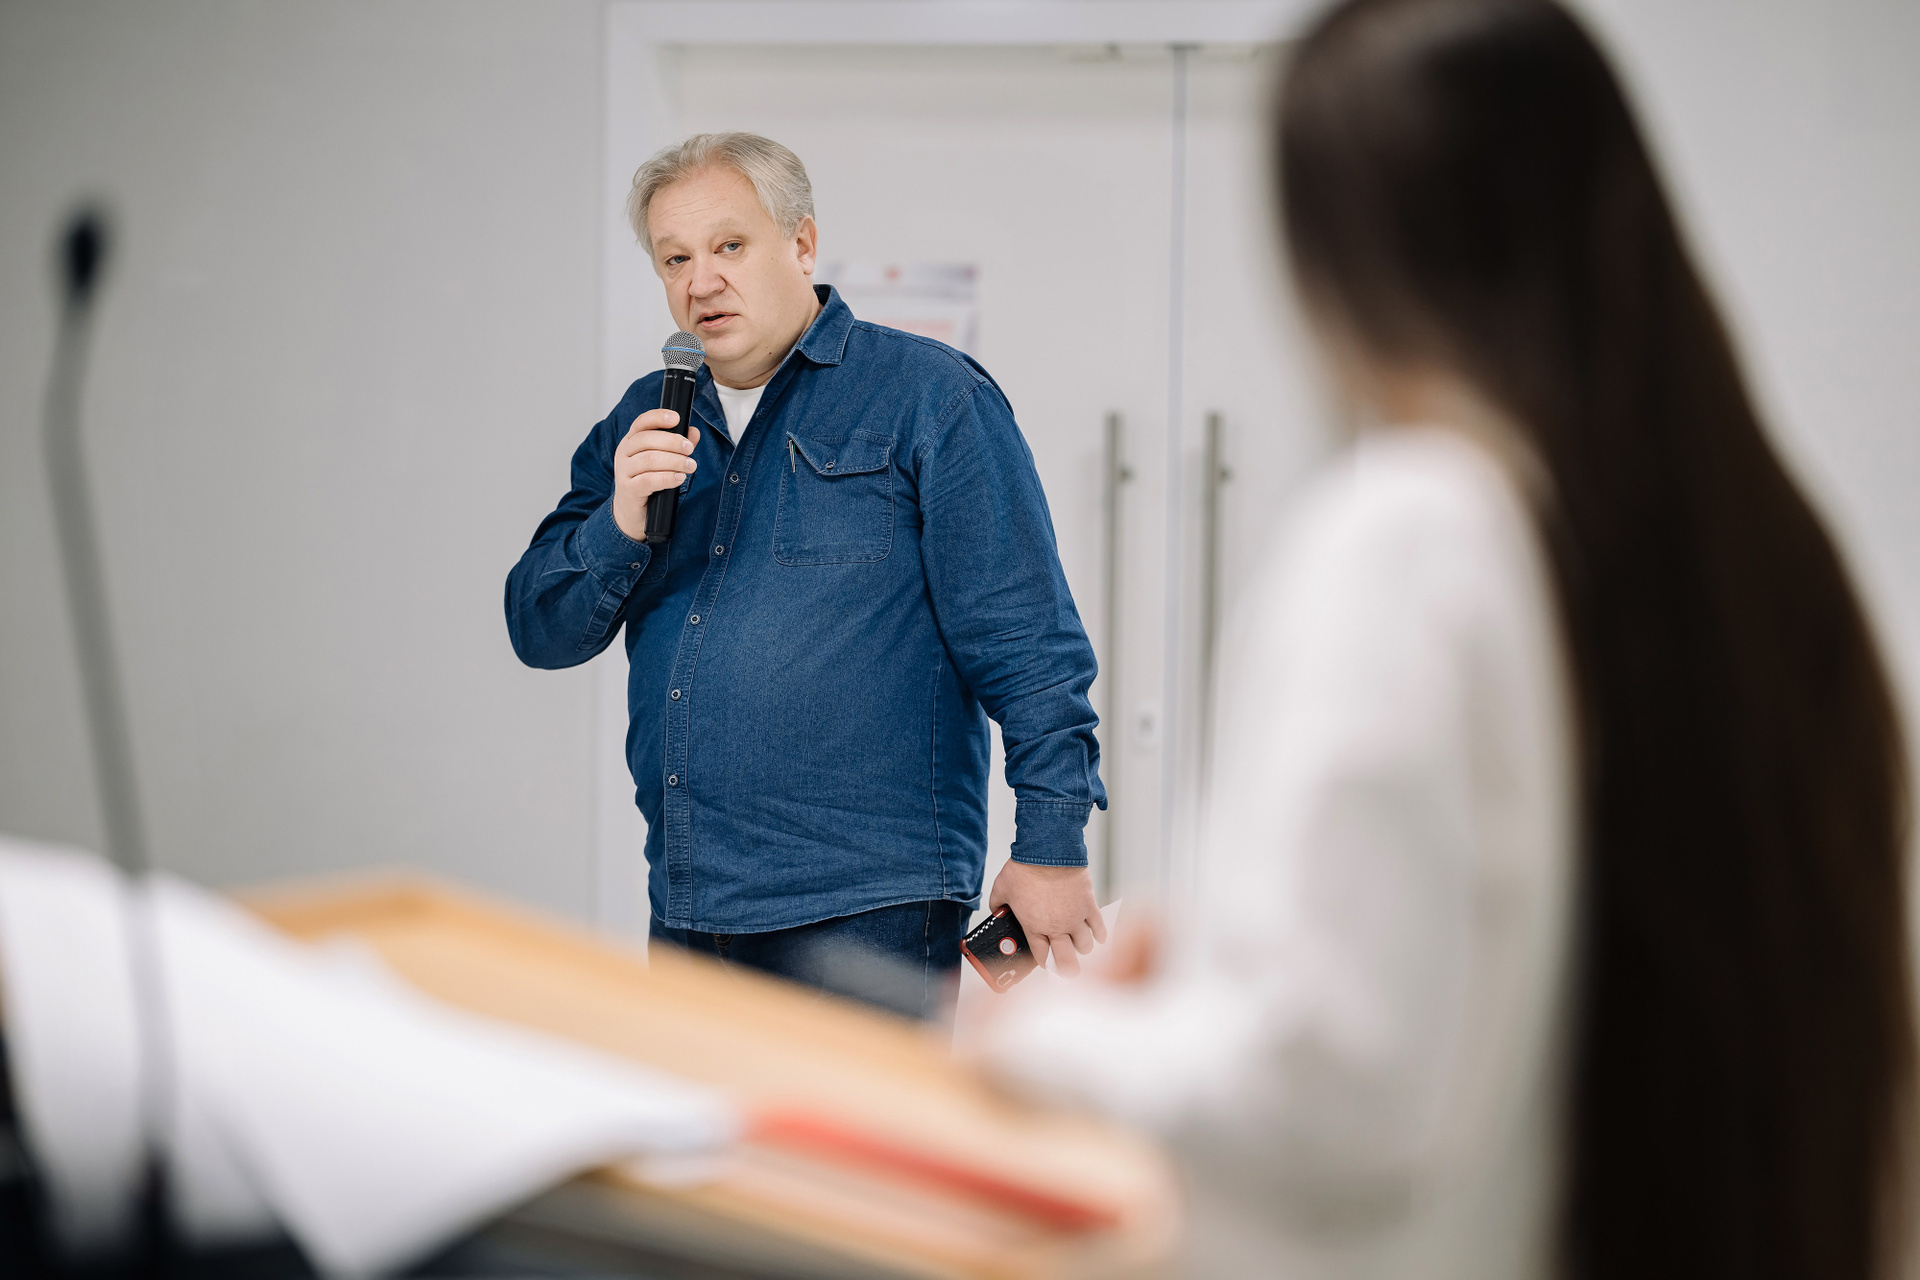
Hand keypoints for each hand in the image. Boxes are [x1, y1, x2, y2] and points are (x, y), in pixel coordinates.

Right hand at [612, 411, 699, 541]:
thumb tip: (694, 432)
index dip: (658, 417)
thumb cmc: (648, 483)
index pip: (641, 423)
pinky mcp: (628, 490)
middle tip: (690, 449)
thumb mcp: (663, 462)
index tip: (677, 418)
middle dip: (672, 442)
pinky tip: (679, 478)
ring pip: (649, 459)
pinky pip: (648, 480)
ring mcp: (623, 471)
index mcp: (631, 441)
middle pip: (646, 439)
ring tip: (690, 466)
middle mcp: (624, 453)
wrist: (631, 513)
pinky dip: (667, 477)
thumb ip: (678, 446)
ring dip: (674, 461)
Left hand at [988, 861, 1105, 976]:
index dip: (1044, 962)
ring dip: (1083, 949)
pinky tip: (1098, 937)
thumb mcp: (1002, 888)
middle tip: (1067, 970)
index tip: (1045, 962)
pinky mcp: (1089, 905)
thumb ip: (998, 904)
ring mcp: (1075, 918)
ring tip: (1080, 947)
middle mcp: (1056, 927)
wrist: (1048, 851)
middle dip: (1067, 969)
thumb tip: (997, 909)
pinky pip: (1099, 927)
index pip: (1042, 956)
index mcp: (1034, 927)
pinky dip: (1100, 934)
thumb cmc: (1025, 868)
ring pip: (1085, 946)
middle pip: (1066, 960)